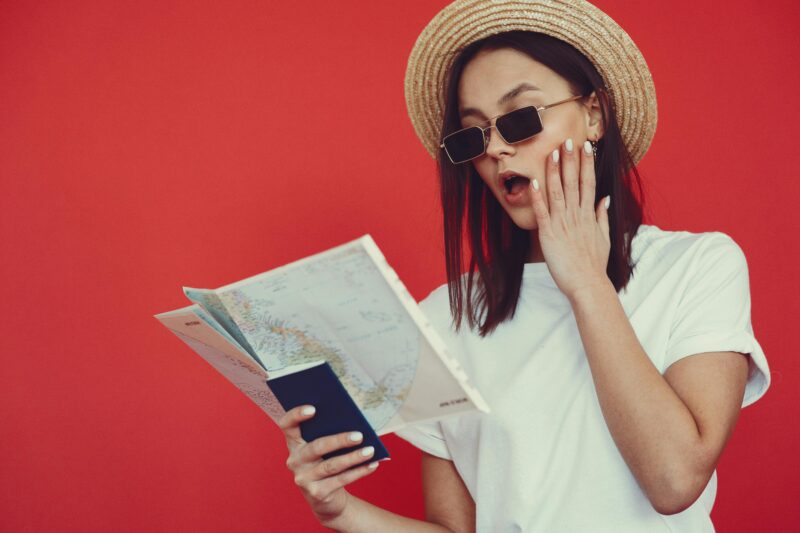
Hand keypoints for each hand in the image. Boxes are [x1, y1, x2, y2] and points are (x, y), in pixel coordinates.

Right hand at [280, 405, 379, 525]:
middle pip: (316, 447)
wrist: (325, 497)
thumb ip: (328, 433)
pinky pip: (341, 480)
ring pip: (331, 465)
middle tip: (359, 435)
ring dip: (353, 457)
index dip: (296, 415)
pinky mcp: (317, 493)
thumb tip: (354, 421)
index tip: (313, 409)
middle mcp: (295, 461)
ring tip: (370, 450)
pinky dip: (359, 471)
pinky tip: (372, 464)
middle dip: (339, 440)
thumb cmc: (327, 461)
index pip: (287, 426)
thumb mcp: (323, 448)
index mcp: (294, 443)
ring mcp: (304, 478)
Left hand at [529, 138, 611, 299]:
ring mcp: (563, 224)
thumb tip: (604, 199)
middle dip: (571, 161)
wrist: (588, 284)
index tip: (587, 146)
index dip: (587, 164)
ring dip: (554, 172)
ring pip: (558, 192)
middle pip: (574, 182)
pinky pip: (542, 212)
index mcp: (589, 215)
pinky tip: (533, 181)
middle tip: (567, 140)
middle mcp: (577, 216)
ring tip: (552, 153)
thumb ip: (602, 216)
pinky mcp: (549, 235)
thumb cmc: (594, 264)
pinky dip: (538, 196)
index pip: (589, 183)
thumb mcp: (604, 237)